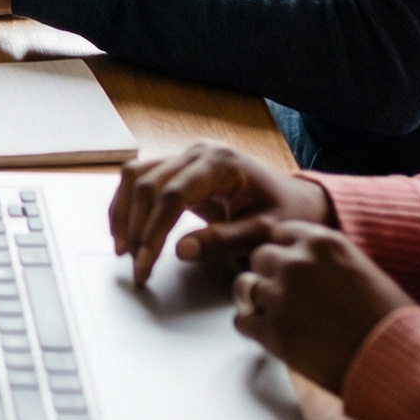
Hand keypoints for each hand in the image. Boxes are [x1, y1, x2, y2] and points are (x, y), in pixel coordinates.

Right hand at [108, 141, 333, 285]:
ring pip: (136, 175)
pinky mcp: (178, 165)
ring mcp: (185, 155)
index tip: (145, 262)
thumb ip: (224, 241)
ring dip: (123, 212)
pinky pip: (141, 177)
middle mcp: (197, 152)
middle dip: (136, 227)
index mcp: (220, 164)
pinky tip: (125, 229)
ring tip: (123, 250)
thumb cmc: (286, 214)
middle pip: (148, 183)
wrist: (297, 199)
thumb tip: (180, 251)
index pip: (173, 194)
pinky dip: (128, 203)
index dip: (154, 229)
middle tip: (135, 266)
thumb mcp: (264, 233)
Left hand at [231, 220, 414, 394]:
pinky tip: (274, 337)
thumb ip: (325, 261)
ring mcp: (282, 296)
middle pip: (259, 257)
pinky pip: (243, 321)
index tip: (290, 269)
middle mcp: (296, 262)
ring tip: (280, 317)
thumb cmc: (392, 322)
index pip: (279, 233)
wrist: (403, 364)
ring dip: (258, 301)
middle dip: (269, 276)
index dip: (284, 254)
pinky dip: (253, 328)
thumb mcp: (361, 270)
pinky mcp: (274, 332)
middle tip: (286, 298)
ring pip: (244, 286)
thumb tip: (300, 264)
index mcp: (322, 241)